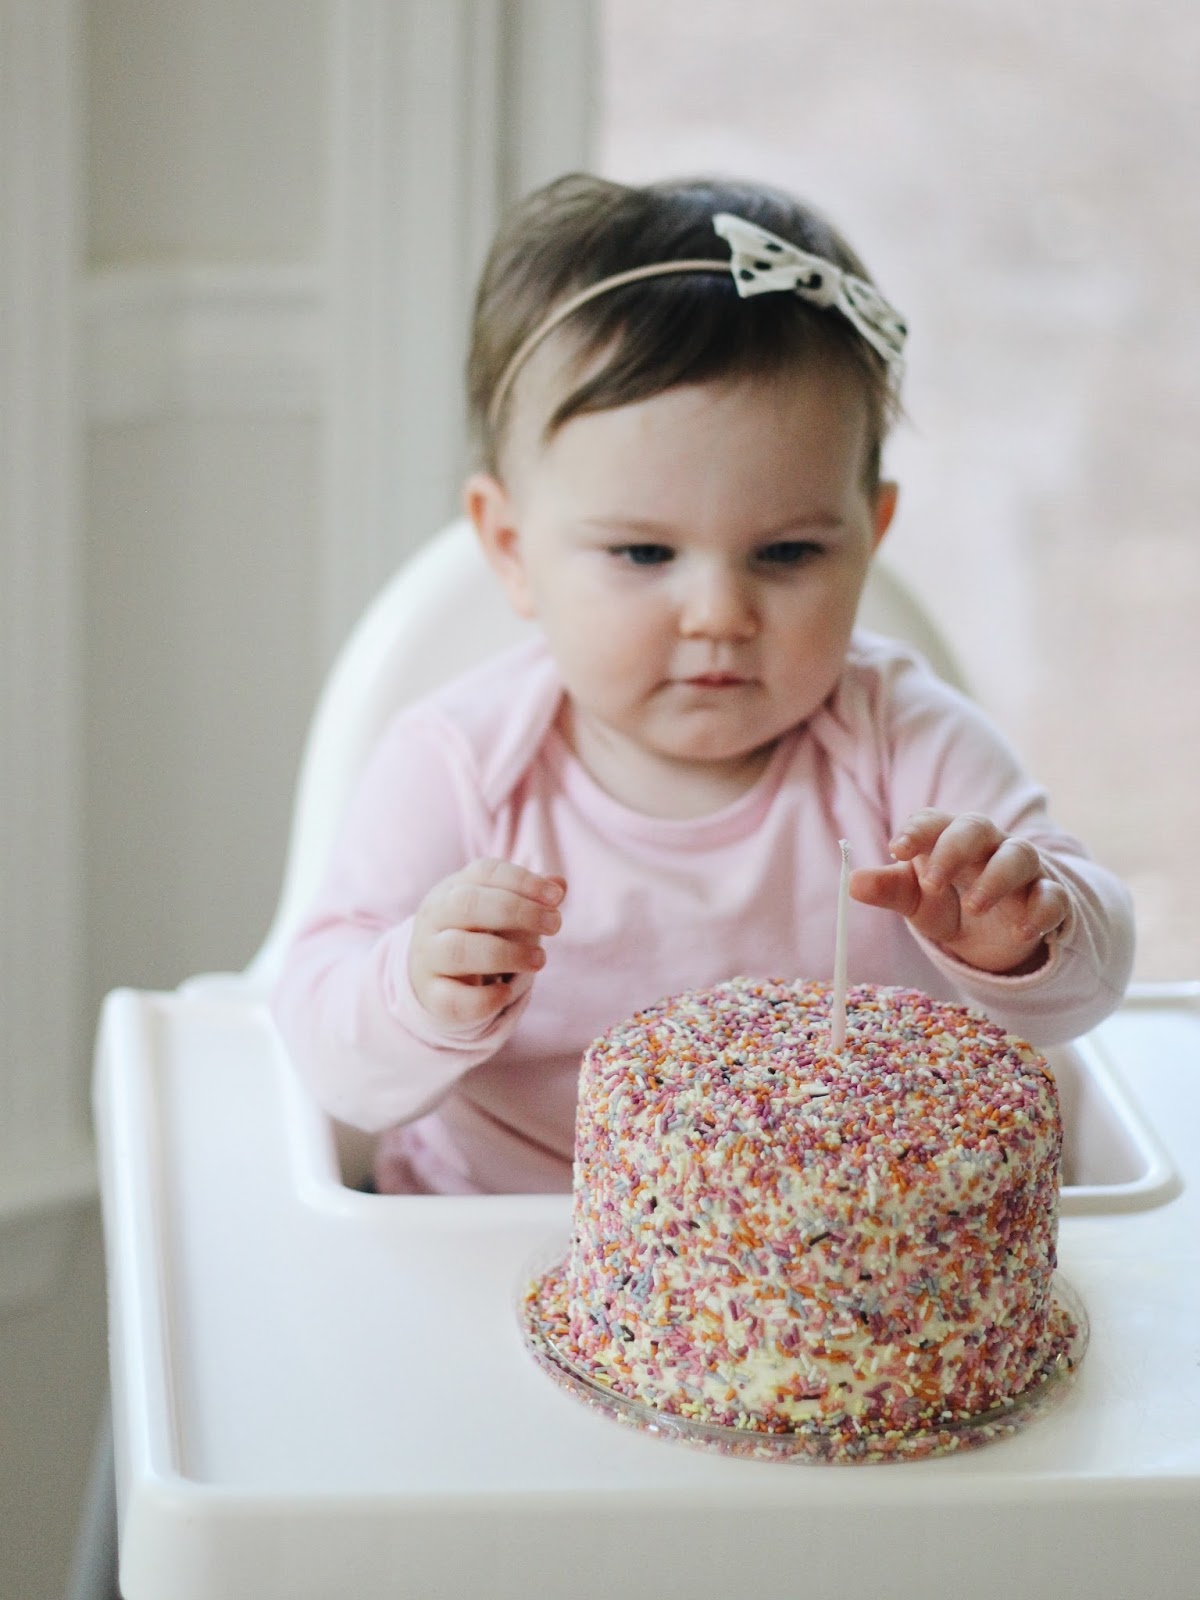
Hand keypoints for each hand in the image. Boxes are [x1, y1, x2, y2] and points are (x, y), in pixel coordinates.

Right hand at [408, 858, 565, 1028]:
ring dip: (507, 954)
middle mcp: (434, 919)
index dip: (522, 881)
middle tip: (555, 925)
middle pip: (467, 904)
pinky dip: (485, 998)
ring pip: (458, 950)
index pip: (484, 872)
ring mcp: (428, 958)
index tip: (556, 897)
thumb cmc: (478, 935)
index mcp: (453, 889)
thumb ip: (531, 898)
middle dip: (517, 912)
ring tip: (540, 960)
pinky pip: (454, 999)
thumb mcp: (501, 911)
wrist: (434, 978)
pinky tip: (506, 993)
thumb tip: (560, 884)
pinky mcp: (433, 997)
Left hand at [849, 810, 1068, 975]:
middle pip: (977, 826)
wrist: (994, 935)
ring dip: (997, 877)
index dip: (917, 830)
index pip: (933, 820)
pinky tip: (1021, 931)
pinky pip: (1052, 896)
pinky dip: (1040, 911)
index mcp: (949, 837)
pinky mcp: (1047, 897)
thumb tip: (853, 883)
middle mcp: (987, 845)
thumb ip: (889, 889)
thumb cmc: (949, 901)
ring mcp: (1021, 869)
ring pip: (1018, 855)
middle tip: (932, 882)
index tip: (896, 849)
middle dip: (954, 849)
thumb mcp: (917, 900)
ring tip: (975, 905)